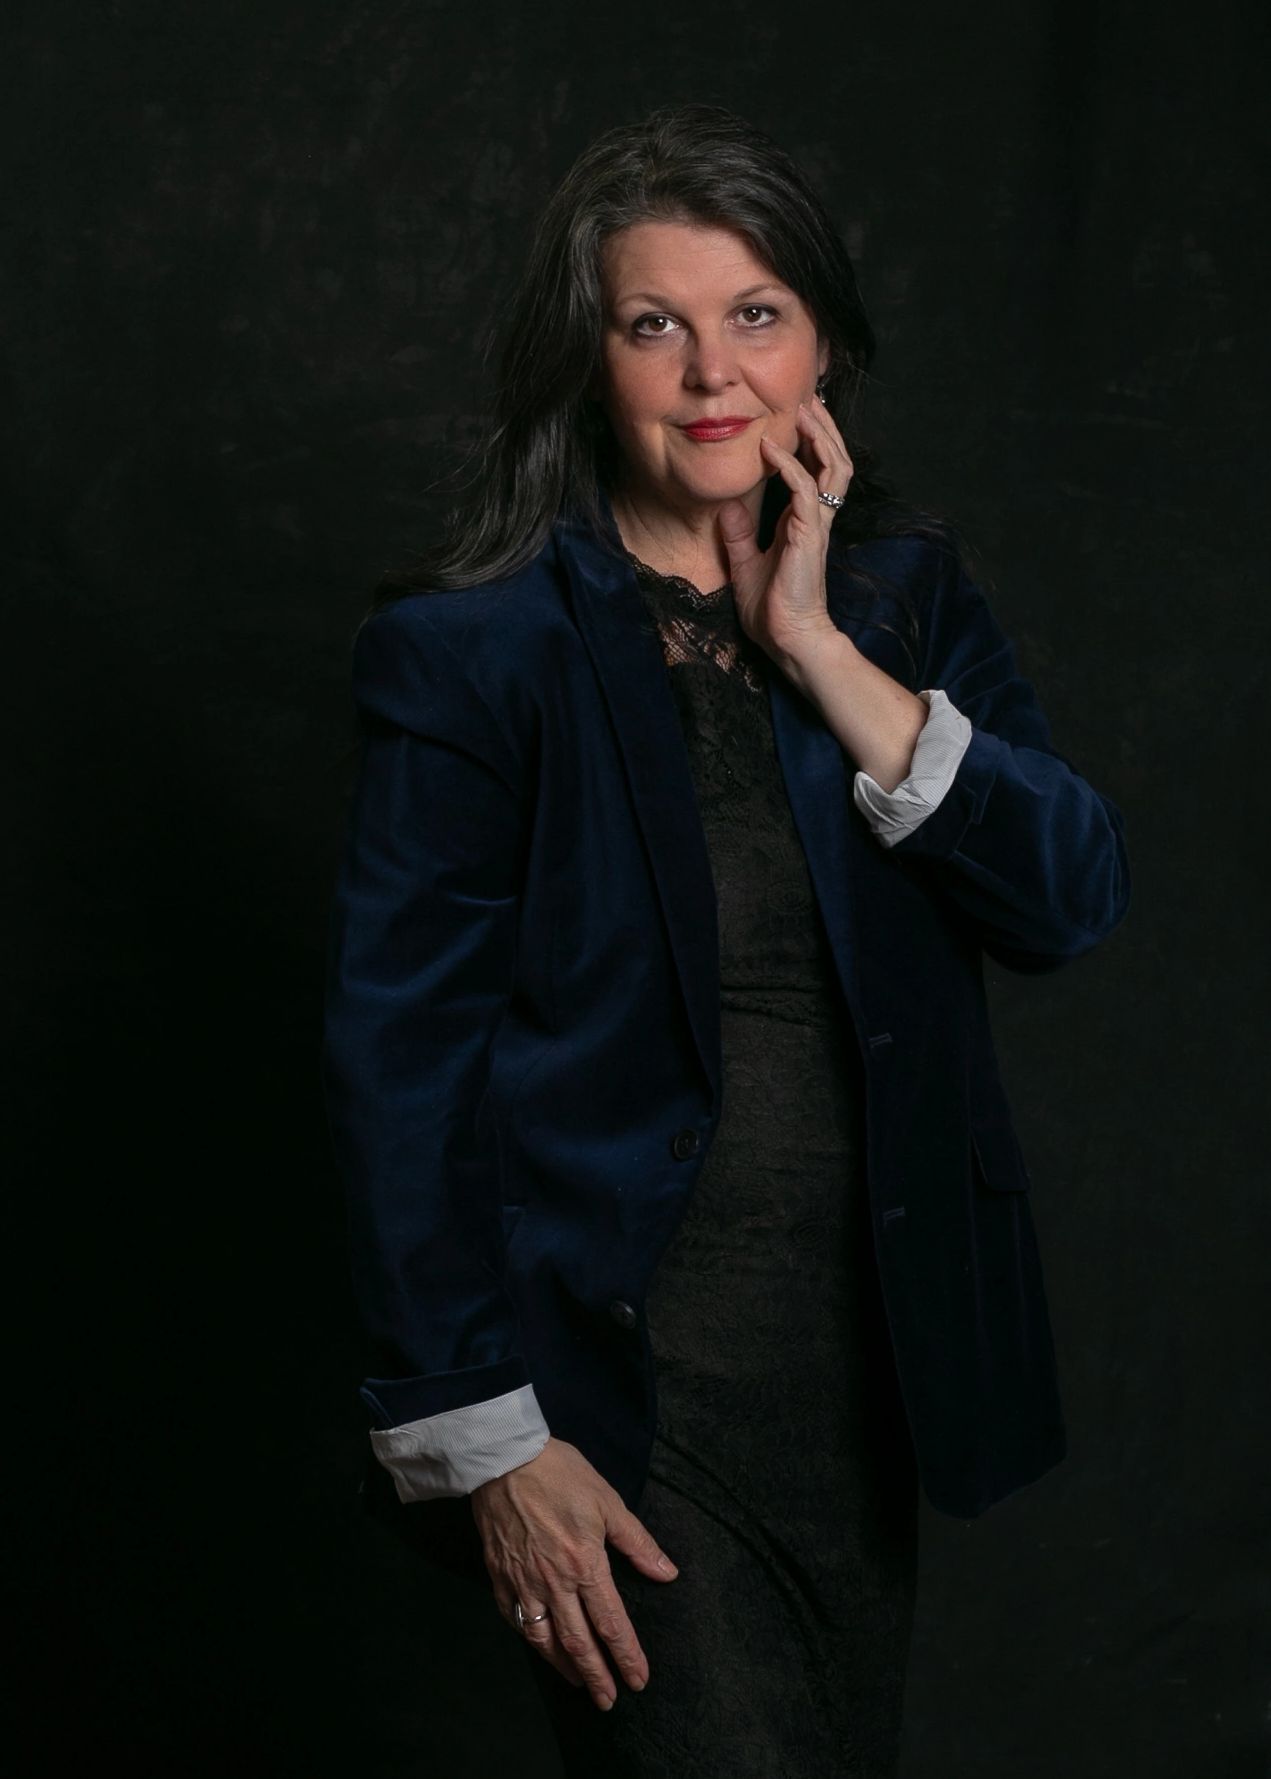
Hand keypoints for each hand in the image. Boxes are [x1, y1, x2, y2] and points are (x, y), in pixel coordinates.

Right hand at [469, 1434, 679, 1711]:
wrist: (503, 1459)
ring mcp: (522, 1583)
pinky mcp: (499, 1577)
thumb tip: (667, 1573)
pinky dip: (531, 1639)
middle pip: (578, 1642)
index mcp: (585, 1564)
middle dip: (597, 1676)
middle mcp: (554, 1583)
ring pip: (544, 1639)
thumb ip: (637, 1543)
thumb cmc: (560, 1473)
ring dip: (564, 1667)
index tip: (639, 1680)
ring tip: (579, 1684)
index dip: (627, 1655)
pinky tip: (541, 1646)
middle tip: (609, 1701)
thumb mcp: (607, 1501)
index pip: (611, 1622)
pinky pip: (515, 1620)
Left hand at [718, 397, 854, 667]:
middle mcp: (816, 517)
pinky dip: (789, 465)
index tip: (797, 413)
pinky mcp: (809, 535)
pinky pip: (806, 490)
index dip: (809, 440)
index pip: (815, 469)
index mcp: (804, 521)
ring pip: (832, 466)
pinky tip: (772, 447)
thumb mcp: (746, 562)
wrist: (787, 638)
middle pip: (833, 459)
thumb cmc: (771, 608)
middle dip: (823, 425)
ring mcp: (817, 525)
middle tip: (810, 395)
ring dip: (818, 434)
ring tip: (805, 407)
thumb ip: (739, 533)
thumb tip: (726, 506)